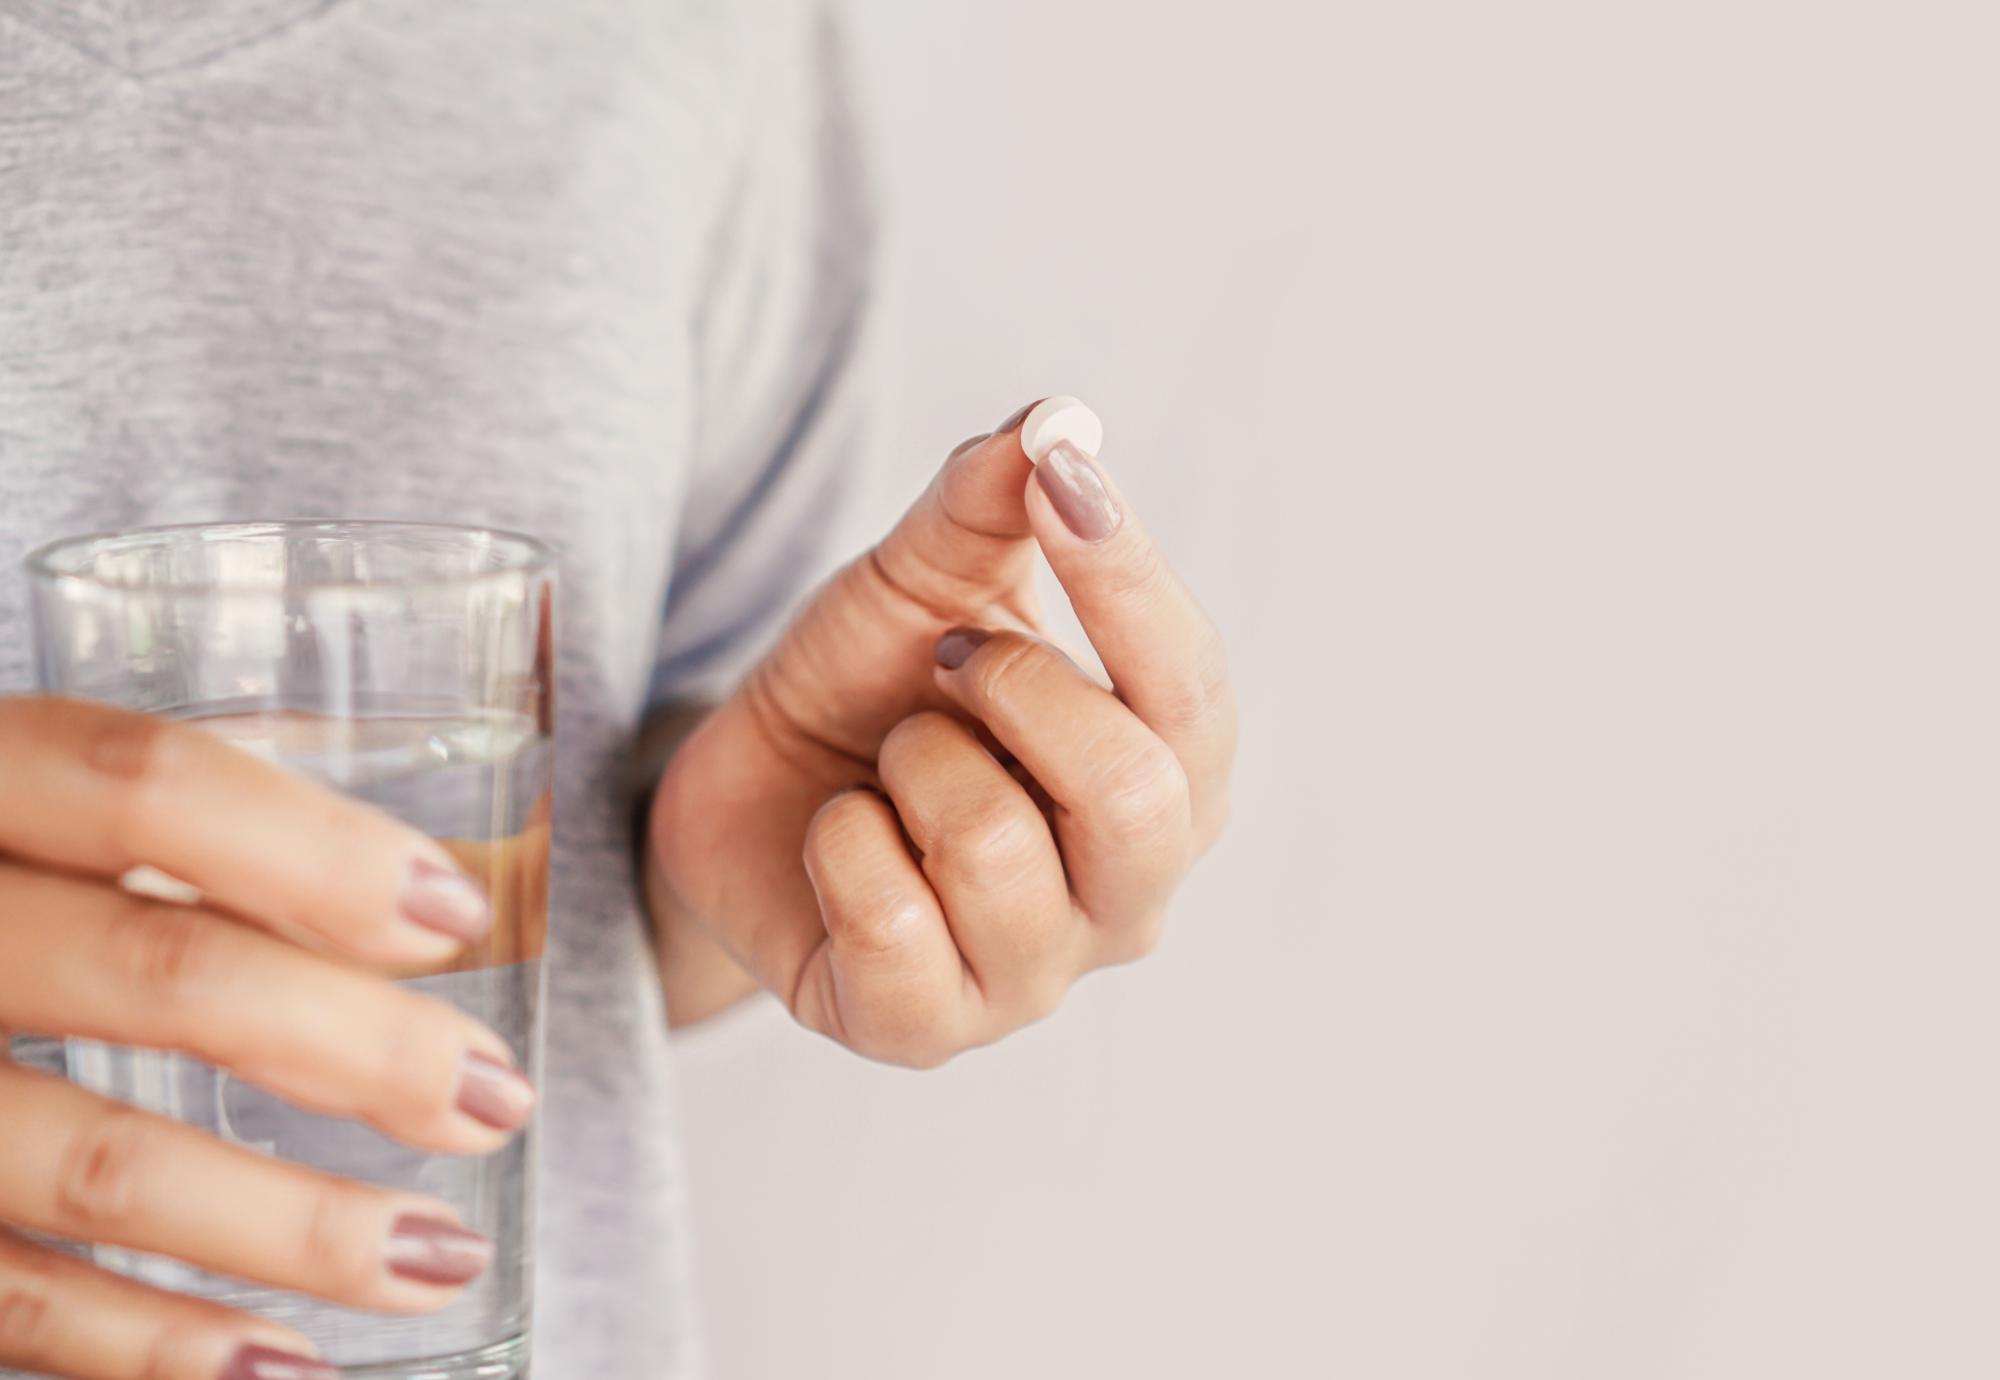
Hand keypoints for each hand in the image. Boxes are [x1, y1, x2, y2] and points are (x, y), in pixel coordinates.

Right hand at [0, 699, 533, 1379]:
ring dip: (295, 1226)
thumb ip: (185, 806)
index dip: (316, 851)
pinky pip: (13, 1302)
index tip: (456, 916)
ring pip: (99, 1164)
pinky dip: (157, 1348)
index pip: (146, 786)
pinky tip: (290, 1367)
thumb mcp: (28, 797)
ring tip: (442, 1255)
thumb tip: (438, 850)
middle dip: (358, 1044)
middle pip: (162, 970)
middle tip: (495, 1098)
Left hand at [650, 400, 1235, 1064]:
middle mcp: (1127, 898)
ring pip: (996, 854)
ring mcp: (1031, 979)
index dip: (1130, 578)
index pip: (1193, 693)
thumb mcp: (924, 581)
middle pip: (1133, 796)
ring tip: (889, 762)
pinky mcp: (921, 1032)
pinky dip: (841, 845)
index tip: (1062, 476)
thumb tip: (1060, 421)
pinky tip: (840, 838)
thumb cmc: (871, 691)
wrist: (748, 798)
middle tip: (943, 662)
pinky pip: (892, 924)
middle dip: (1014, 690)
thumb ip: (991, 505)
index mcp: (1169, 783)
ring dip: (912, 766)